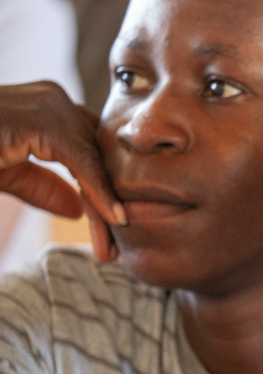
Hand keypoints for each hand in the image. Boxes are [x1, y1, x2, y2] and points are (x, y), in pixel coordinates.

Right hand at [0, 81, 124, 260]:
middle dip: (112, 202)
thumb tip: (78, 209)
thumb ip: (44, 186)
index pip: (93, 152)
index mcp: (50, 108)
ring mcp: (50, 103)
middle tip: (116, 249)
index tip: (115, 235)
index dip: (108, 192)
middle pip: (101, 156)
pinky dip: (99, 191)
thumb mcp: (9, 172)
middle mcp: (54, 98)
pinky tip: (113, 218)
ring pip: (97, 161)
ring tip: (111, 247)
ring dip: (107, 206)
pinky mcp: (43, 117)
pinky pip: (84, 160)